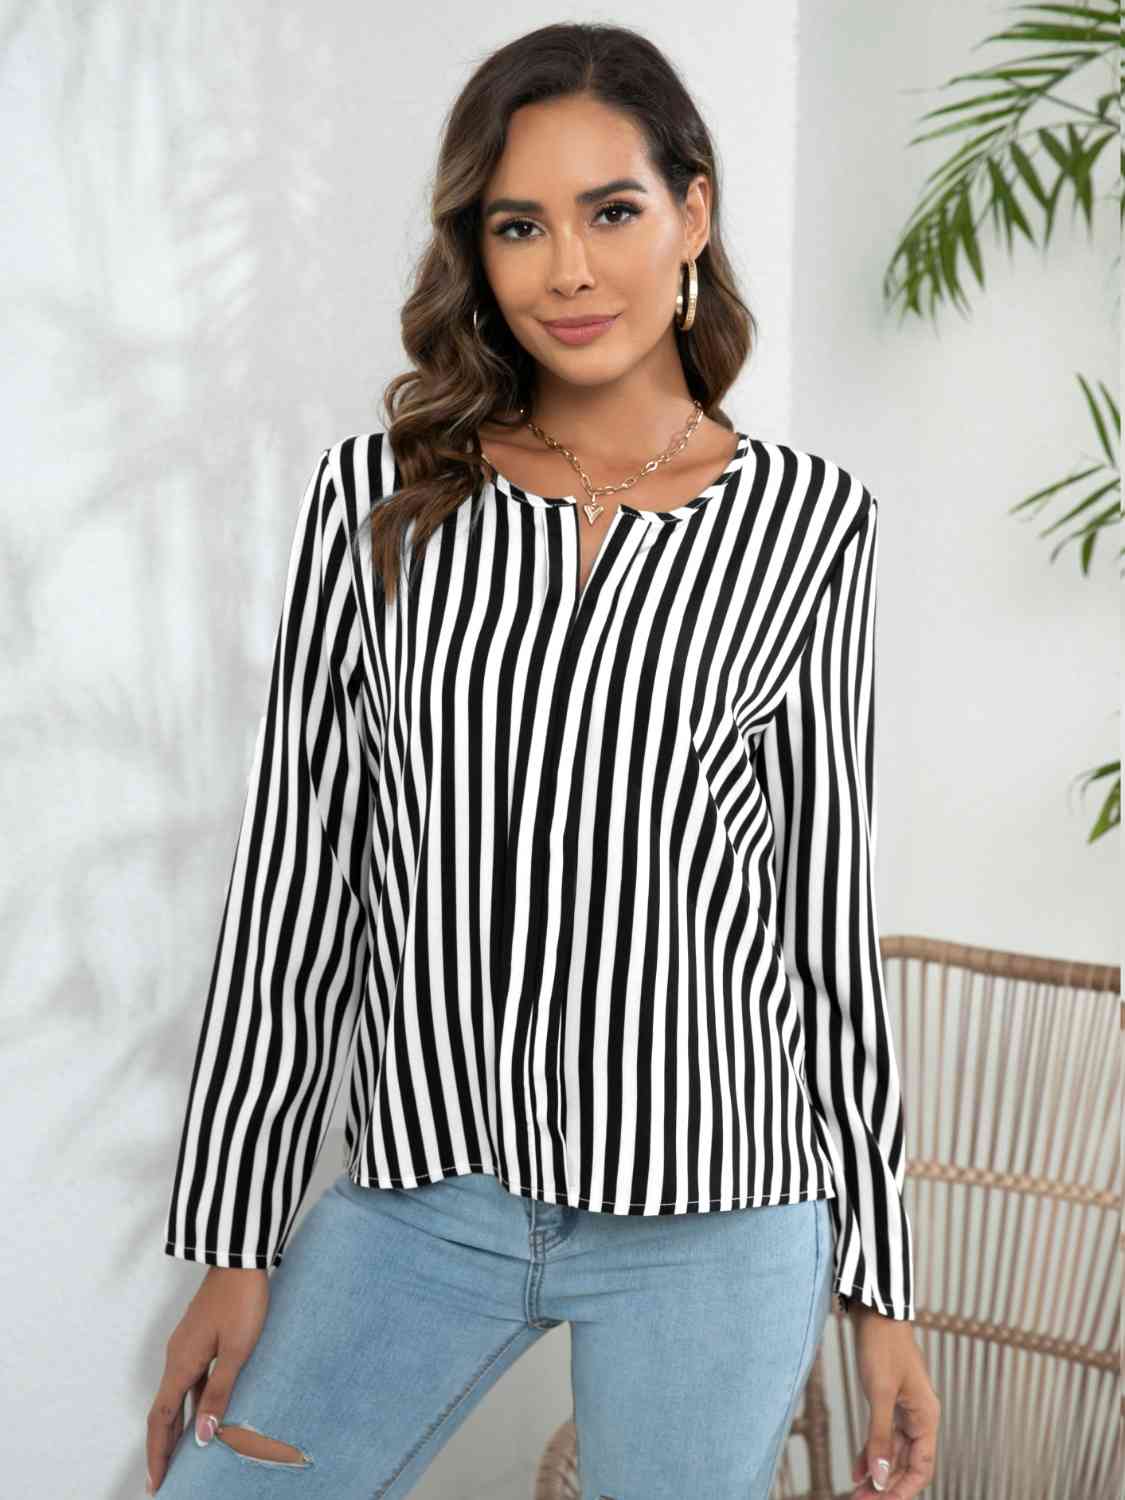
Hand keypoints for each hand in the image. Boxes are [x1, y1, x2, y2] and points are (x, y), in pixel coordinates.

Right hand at [145, 1266, 269, 1492]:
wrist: (240, 1260)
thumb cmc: (242, 1301)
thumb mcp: (236, 1351)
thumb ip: (219, 1392)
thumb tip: (203, 1436)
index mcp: (182, 1363)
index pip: (162, 1418)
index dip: (157, 1452)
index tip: (156, 1482)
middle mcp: (177, 1357)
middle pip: (164, 1411)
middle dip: (162, 1447)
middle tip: (164, 1479)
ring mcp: (187, 1346)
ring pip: (177, 1396)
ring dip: (177, 1427)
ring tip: (183, 1457)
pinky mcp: (200, 1338)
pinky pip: (190, 1381)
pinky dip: (192, 1404)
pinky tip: (204, 1415)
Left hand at [847, 1303, 939, 1498]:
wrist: (874, 1311)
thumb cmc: (882, 1346)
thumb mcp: (879, 1394)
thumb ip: (880, 1437)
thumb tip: (879, 1477)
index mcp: (926, 1417)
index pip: (922, 1467)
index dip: (903, 1489)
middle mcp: (919, 1416)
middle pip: (907, 1463)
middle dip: (886, 1485)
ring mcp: (904, 1408)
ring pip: (894, 1451)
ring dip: (877, 1471)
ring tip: (857, 1491)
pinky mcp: (889, 1399)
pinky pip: (884, 1435)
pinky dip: (872, 1451)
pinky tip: (857, 1467)